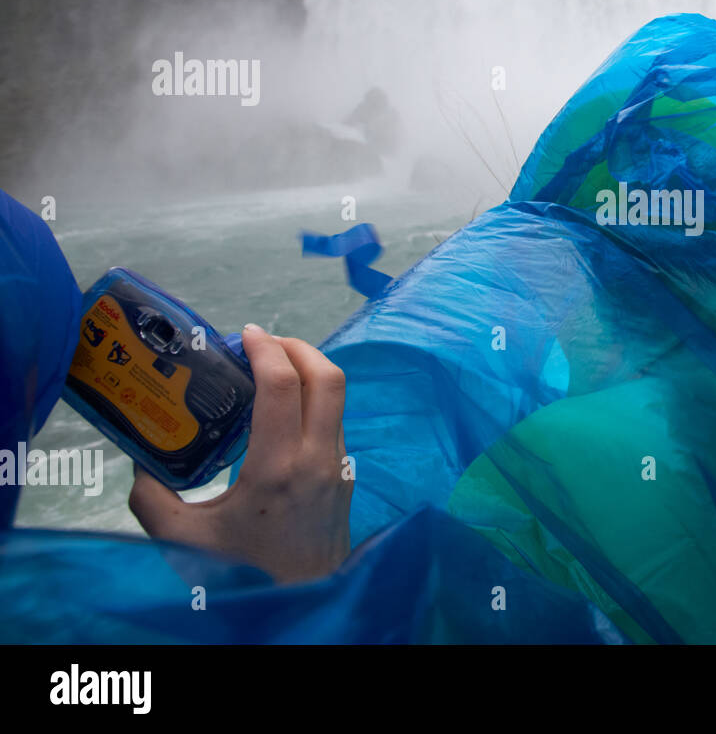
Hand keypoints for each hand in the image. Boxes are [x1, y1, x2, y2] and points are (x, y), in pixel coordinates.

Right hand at [129, 323, 352, 582]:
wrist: (301, 609)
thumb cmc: (242, 578)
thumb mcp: (184, 541)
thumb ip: (151, 498)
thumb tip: (139, 461)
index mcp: (279, 468)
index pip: (284, 385)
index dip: (266, 349)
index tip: (244, 334)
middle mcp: (319, 460)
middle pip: (328, 377)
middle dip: (297, 347)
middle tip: (262, 343)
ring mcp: (339, 468)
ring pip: (338, 398)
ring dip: (308, 372)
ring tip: (270, 370)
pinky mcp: (347, 478)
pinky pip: (335, 423)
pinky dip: (314, 401)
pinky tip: (282, 412)